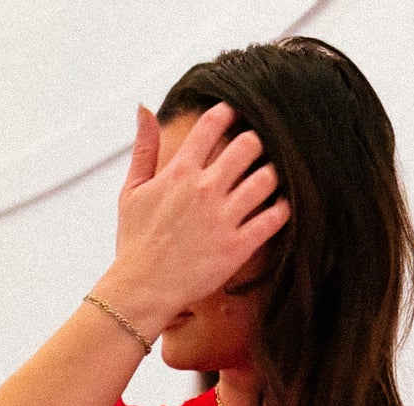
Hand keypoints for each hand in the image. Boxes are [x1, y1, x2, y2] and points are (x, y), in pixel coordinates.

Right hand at [109, 101, 290, 323]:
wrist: (142, 289)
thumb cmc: (135, 243)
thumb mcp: (131, 191)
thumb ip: (143, 148)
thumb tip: (144, 107)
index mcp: (180, 172)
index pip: (212, 125)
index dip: (227, 113)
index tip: (235, 115)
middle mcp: (205, 189)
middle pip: (247, 146)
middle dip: (256, 142)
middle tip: (257, 149)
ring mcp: (223, 218)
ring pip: (265, 179)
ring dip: (272, 174)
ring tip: (270, 178)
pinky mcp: (237, 247)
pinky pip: (272, 219)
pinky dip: (282, 209)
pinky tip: (281, 207)